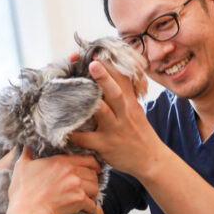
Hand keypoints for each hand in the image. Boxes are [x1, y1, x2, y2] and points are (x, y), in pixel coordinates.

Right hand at [7, 146, 100, 213]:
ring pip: (95, 188)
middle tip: (88, 186)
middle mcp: (72, 171)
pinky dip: (91, 207)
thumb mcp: (21, 167)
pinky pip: (93, 204)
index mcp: (61, 161)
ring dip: (92, 193)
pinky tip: (87, 209)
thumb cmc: (23, 191)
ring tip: (88, 197)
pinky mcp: (79, 200)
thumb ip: (27, 154)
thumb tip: (26, 145)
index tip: (94, 169)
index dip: (93, 164)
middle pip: (93, 173)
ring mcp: (77, 186)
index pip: (88, 159)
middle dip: (92, 180)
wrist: (28, 212)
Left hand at [69, 60, 164, 177]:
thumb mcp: (136, 109)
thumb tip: (111, 73)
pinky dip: (74, 133)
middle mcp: (124, 114)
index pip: (123, 80)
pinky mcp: (106, 145)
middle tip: (92, 63)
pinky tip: (62, 128)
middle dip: (104, 78)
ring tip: (72, 91)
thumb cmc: (139, 132)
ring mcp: (115, 129)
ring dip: (88, 101)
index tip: (97, 53)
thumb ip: (124, 92)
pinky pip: (88, 139)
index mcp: (130, 103)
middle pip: (116, 93)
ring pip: (103, 113)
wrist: (151, 160)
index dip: (110, 65)